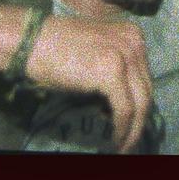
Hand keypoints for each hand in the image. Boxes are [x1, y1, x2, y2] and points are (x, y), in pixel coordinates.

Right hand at [24, 15, 152, 152]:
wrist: (32, 42)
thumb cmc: (57, 49)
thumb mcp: (97, 52)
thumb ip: (116, 68)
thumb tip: (125, 103)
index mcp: (132, 34)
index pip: (144, 75)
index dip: (139, 102)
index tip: (132, 122)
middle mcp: (134, 41)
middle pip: (146, 89)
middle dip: (140, 119)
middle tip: (131, 139)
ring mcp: (125, 55)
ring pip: (140, 102)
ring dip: (134, 129)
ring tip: (124, 146)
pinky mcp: (113, 72)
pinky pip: (125, 109)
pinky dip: (122, 128)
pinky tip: (116, 141)